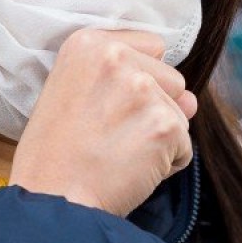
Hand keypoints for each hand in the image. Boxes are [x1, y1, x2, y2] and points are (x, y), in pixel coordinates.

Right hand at [10, 30, 196, 216]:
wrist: (51, 199)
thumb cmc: (52, 154)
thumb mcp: (68, 93)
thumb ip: (124, 80)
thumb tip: (190, 100)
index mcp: (87, 44)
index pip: (151, 47)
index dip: (136, 79)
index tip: (109, 104)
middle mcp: (116, 58)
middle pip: (171, 79)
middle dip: (153, 108)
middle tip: (111, 134)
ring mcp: (143, 90)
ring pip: (179, 113)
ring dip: (159, 136)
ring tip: (119, 153)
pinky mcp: (164, 125)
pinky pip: (184, 146)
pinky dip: (166, 164)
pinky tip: (131, 170)